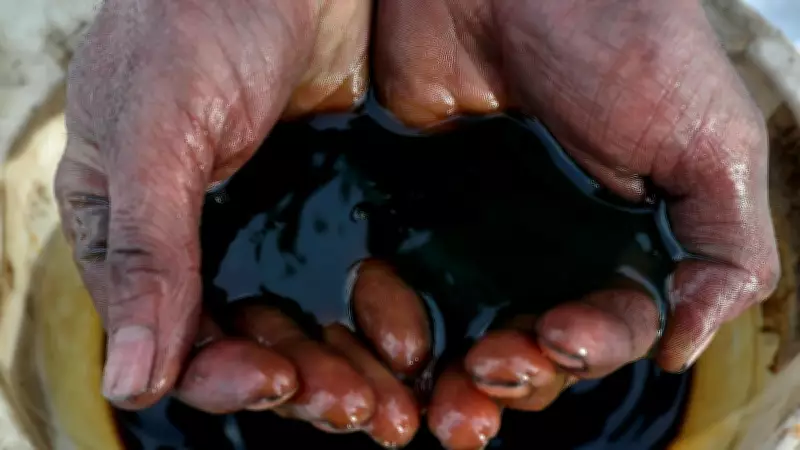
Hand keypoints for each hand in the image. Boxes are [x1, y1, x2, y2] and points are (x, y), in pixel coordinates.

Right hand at [53, 1, 429, 445]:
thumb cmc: (199, 20)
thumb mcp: (158, 131)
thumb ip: (148, 252)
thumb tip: (128, 382)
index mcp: (130, 227)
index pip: (164, 335)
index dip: (218, 374)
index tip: (277, 383)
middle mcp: (193, 239)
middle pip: (238, 344)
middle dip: (294, 382)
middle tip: (357, 405)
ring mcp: (261, 224)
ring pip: (295, 324)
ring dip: (337, 366)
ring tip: (388, 397)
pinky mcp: (322, 206)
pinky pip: (342, 284)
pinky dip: (367, 320)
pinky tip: (402, 341)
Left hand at [372, 0, 778, 446]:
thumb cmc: (627, 44)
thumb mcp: (713, 143)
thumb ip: (726, 250)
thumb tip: (681, 347)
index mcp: (621, 245)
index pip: (608, 331)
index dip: (587, 352)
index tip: (558, 341)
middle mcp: (549, 252)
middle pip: (531, 351)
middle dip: (517, 378)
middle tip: (489, 374)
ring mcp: (478, 237)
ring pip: (465, 334)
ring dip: (457, 377)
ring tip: (442, 387)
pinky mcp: (413, 213)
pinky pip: (401, 289)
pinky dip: (398, 328)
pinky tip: (396, 343)